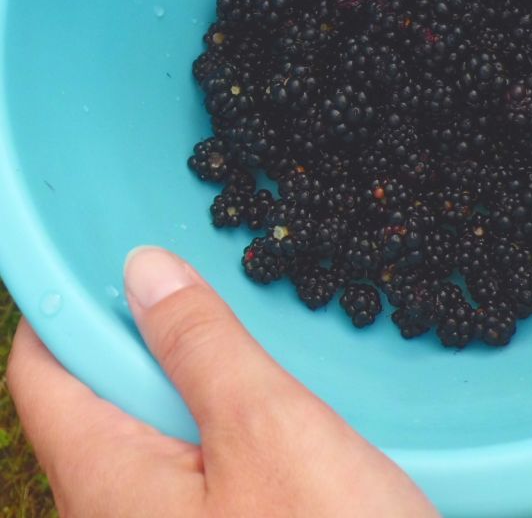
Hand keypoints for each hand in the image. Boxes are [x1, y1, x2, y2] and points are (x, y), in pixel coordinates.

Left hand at [7, 247, 437, 517]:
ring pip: (153, 424)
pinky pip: (191, 459)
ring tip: (249, 345)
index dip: (70, 301)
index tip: (119, 252)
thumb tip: (145, 271)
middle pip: (99, 391)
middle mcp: (115, 511)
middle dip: (149, 334)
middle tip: (212, 292)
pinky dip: (220, 417)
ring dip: (195, 375)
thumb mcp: (269, 430)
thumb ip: (201, 345)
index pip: (45, 368)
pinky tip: (272, 407)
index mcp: (106, 481)